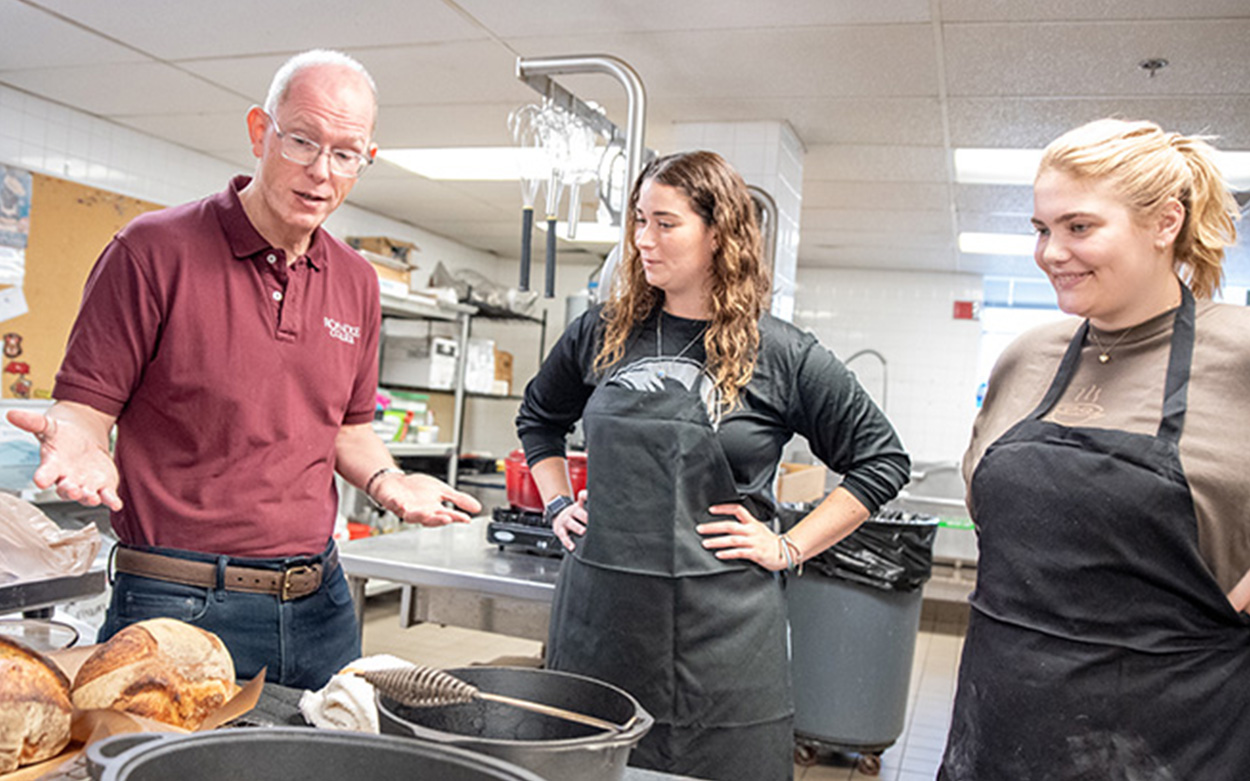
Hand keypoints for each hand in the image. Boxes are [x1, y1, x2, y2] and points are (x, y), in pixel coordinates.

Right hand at [6, 408, 122, 509]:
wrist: (83, 439)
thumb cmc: (63, 437)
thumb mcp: (49, 426)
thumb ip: (33, 422)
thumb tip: (12, 414)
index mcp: (53, 466)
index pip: (45, 474)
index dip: (42, 477)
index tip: (40, 481)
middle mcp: (67, 479)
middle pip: (65, 489)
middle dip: (69, 490)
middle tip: (72, 489)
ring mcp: (85, 485)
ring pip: (85, 496)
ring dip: (89, 497)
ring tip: (92, 496)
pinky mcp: (103, 486)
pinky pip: (107, 496)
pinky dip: (111, 501)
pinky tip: (116, 504)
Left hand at [372, 472, 480, 526]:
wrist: (396, 482)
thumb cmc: (417, 489)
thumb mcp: (442, 491)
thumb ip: (459, 499)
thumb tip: (477, 508)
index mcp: (433, 510)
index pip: (447, 515)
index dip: (456, 518)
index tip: (465, 518)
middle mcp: (420, 512)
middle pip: (429, 519)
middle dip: (438, 519)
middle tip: (447, 518)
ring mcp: (406, 507)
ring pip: (412, 516)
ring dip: (420, 515)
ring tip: (427, 513)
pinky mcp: (393, 501)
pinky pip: (395, 504)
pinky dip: (398, 504)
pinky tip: (402, 504)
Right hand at [552, 490, 588, 550]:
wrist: (558, 517)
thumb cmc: (575, 515)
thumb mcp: (581, 508)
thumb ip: (592, 508)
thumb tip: (610, 509)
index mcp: (579, 506)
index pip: (582, 497)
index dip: (586, 496)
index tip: (590, 496)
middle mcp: (572, 512)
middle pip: (578, 512)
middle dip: (586, 516)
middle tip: (594, 521)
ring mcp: (565, 521)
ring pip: (571, 523)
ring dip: (577, 527)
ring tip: (583, 531)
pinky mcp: (560, 530)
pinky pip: (564, 537)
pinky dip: (568, 543)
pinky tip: (572, 547)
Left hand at [698, 503, 787, 570]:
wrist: (785, 552)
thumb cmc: (770, 542)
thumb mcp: (759, 528)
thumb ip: (745, 525)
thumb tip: (728, 525)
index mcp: (752, 523)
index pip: (738, 510)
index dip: (724, 508)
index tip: (711, 510)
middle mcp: (752, 531)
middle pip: (730, 526)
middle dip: (713, 527)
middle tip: (700, 529)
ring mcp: (754, 542)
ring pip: (733, 539)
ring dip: (717, 541)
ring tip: (705, 543)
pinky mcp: (756, 553)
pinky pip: (739, 552)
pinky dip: (728, 553)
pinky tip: (719, 554)